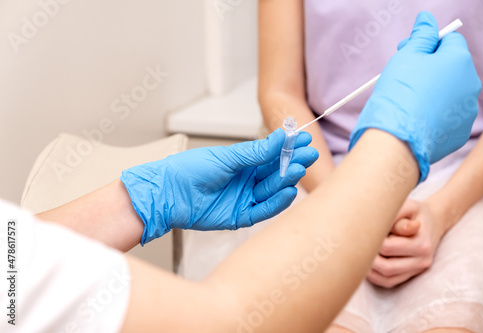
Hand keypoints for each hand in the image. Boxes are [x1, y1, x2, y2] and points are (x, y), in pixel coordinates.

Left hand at [121, 128, 318, 244]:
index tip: (305, 140)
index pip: (272, 155)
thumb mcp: (227, 157)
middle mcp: (247, 180)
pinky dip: (276, 203)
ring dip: (286, 182)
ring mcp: (244, 198)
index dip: (288, 148)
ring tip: (298, 171)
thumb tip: (281, 137)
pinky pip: (263, 211)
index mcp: (243, 162)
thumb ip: (256, 152)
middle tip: (308, 156)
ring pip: (272, 191)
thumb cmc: (191, 170)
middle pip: (275, 173)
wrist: (169, 193)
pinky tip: (288, 193)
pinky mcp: (240, 216)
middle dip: (292, 164)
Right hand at [349, 11, 480, 181]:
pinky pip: (448, 115)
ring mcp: (467, 111)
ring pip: (450, 92)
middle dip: (430, 68)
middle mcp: (471, 85)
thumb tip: (427, 20)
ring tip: (409, 101)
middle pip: (451, 67)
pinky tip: (416, 117)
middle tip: (404, 77)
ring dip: (433, 91)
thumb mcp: (406, 57)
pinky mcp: (459, 132)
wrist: (396, 140)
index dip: (426, 44)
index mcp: (459, 61)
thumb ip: (421, 36)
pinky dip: (434, 113)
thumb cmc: (399, 95)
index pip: (449, 40)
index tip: (407, 53)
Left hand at [368, 198, 447, 287]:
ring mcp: (416, 270)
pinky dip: (374, 275)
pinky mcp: (410, 275)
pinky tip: (366, 262)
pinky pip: (388, 282)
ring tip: (360, 252)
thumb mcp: (408, 206)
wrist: (432, 222)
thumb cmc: (414, 213)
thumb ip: (396, 215)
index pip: (387, 247)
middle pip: (386, 266)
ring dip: (369, 268)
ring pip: (386, 277)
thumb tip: (385, 225)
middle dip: (368, 256)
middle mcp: (422, 260)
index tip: (363, 231)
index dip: (372, 240)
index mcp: (421, 244)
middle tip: (357, 244)